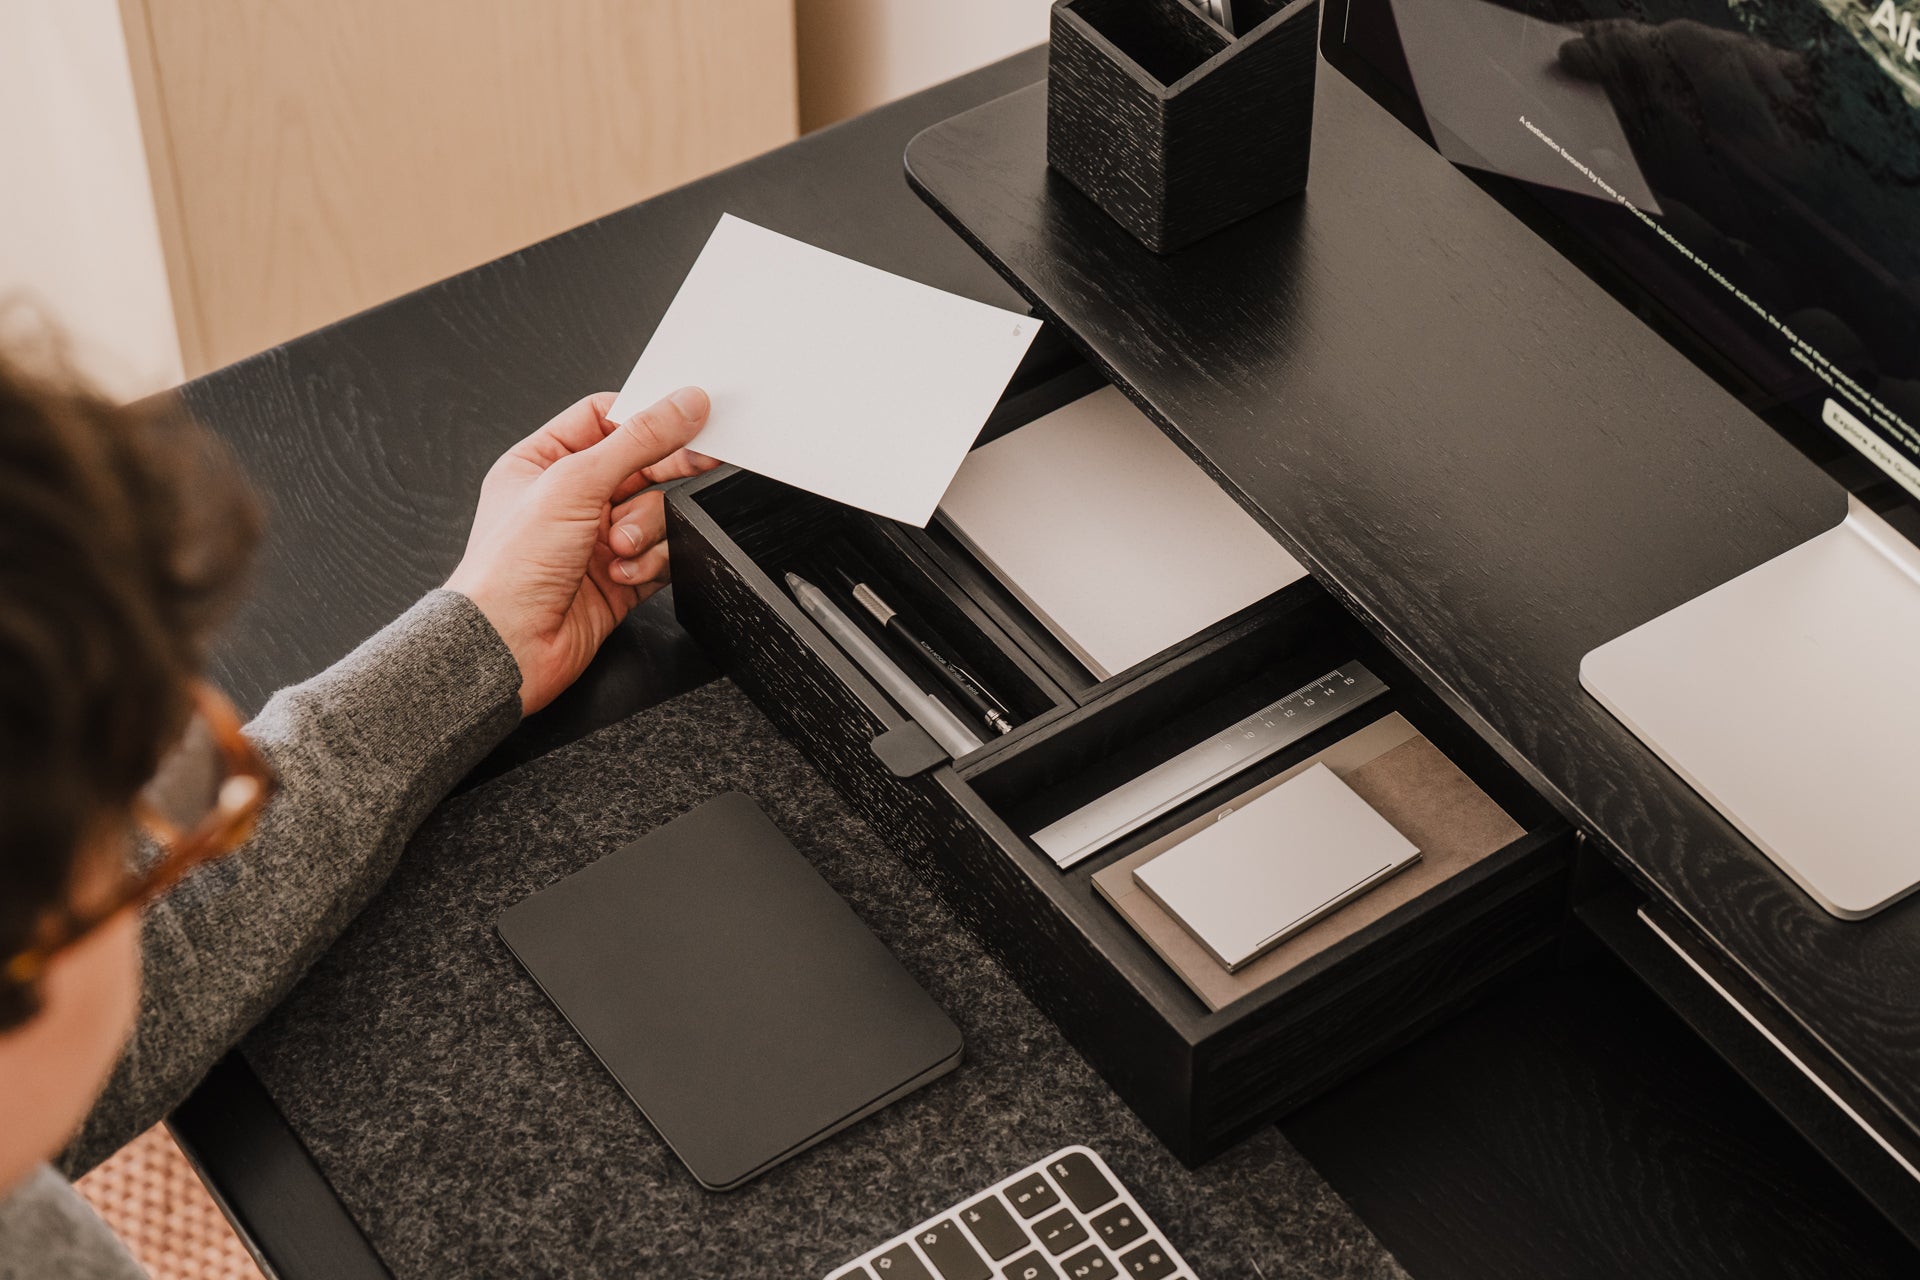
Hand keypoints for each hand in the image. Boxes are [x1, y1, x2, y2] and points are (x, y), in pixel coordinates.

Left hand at [446, 388, 720, 714]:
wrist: (510, 646)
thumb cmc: (510, 569)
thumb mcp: (575, 483)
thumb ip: (638, 440)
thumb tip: (682, 406)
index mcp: (542, 462)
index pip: (605, 419)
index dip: (645, 416)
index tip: (684, 415)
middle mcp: (570, 498)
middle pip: (641, 464)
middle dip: (664, 471)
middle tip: (699, 463)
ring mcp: (596, 538)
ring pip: (656, 511)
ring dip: (646, 528)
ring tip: (620, 545)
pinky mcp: (622, 575)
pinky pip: (662, 553)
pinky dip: (650, 561)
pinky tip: (623, 571)